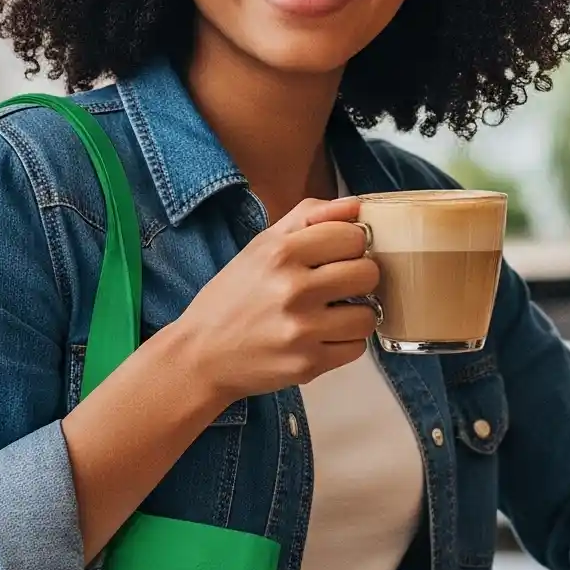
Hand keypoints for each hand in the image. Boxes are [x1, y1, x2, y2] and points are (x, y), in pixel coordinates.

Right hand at [164, 195, 378, 403]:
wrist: (201, 354)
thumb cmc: (234, 296)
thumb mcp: (261, 246)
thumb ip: (309, 217)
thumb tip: (356, 206)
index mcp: (281, 252)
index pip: (353, 237)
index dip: (350, 246)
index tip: (338, 255)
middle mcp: (293, 289)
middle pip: (368, 274)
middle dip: (358, 279)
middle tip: (338, 286)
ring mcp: (302, 329)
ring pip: (368, 315)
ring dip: (355, 315)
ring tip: (330, 314)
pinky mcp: (308, 364)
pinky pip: (357, 348)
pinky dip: (344, 343)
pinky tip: (322, 337)